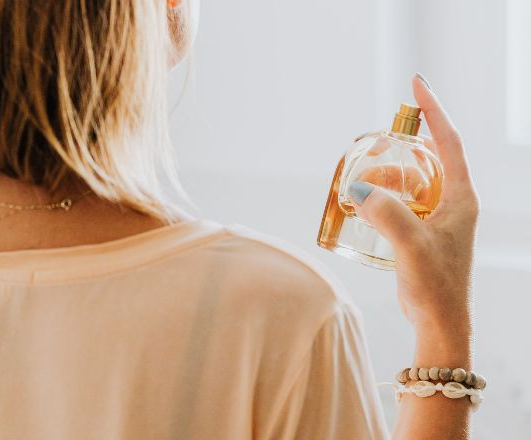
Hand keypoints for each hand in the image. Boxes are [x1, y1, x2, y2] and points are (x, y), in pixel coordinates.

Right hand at [348, 74, 479, 336]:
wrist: (439, 322)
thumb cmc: (436, 285)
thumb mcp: (411, 245)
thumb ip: (386, 214)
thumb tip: (356, 190)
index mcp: (460, 197)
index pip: (448, 140)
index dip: (433, 110)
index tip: (416, 84)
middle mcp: (451, 202)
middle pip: (421, 160)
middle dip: (392, 155)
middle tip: (368, 156)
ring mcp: (436, 217)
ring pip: (406, 182)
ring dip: (381, 180)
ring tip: (356, 193)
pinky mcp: (420, 232)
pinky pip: (398, 202)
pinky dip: (379, 199)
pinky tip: (362, 209)